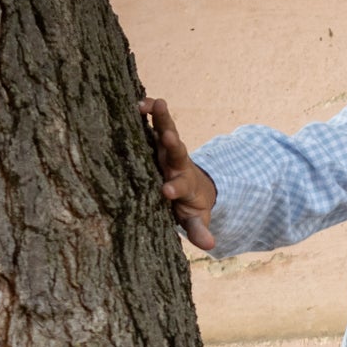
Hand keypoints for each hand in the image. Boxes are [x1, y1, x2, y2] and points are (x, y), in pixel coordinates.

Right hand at [139, 97, 217, 250]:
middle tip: (168, 138)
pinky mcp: (157, 141)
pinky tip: (136, 101)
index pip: (180, 187)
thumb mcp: (195, 220)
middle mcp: (177, 165)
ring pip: (165, 133)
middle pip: (177, 153)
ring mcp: (167, 151)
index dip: (174, 188)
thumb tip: (210, 246)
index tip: (167, 191)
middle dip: (172, 145)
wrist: (192, 186)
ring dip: (161, 119)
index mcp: (184, 185)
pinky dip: (148, 112)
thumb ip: (200, 231)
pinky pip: (152, 124)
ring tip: (151, 104)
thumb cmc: (189, 206)